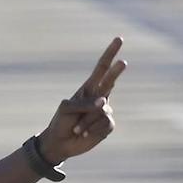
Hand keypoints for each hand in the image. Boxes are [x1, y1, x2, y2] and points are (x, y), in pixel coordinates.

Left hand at [38, 37, 125, 163]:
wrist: (60, 143)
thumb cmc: (61, 121)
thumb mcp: (67, 108)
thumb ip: (84, 103)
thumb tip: (104, 104)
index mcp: (89, 88)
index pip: (102, 67)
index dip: (110, 53)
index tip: (119, 39)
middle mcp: (100, 97)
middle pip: (111, 80)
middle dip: (116, 72)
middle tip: (123, 62)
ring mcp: (105, 111)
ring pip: (102, 110)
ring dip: (86, 121)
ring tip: (77, 128)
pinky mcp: (107, 126)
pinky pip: (104, 123)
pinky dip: (92, 129)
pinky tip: (84, 134)